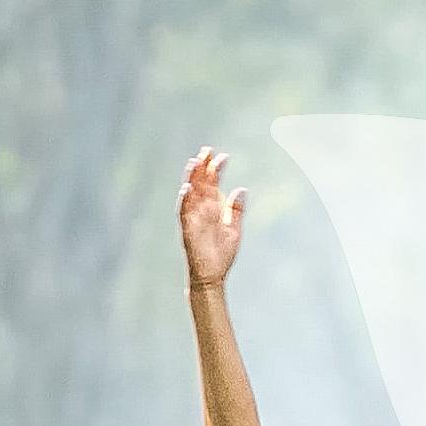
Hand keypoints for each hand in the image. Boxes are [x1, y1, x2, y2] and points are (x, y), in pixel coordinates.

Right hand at [177, 149, 245, 287]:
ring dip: (190, 179)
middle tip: (207, 150)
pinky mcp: (188, 230)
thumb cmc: (222, 253)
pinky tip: (186, 189)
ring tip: (194, 162)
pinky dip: (184, 201)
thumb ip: (236, 209)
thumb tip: (241, 188)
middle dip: (202, 167)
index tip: (224, 157)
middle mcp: (201, 210)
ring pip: (190, 194)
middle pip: (199, 184)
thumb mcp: (235, 229)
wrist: (213, 276)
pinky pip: (184, 213)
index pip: (212, 183)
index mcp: (213, 208)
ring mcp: (193, 219)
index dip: (216, 169)